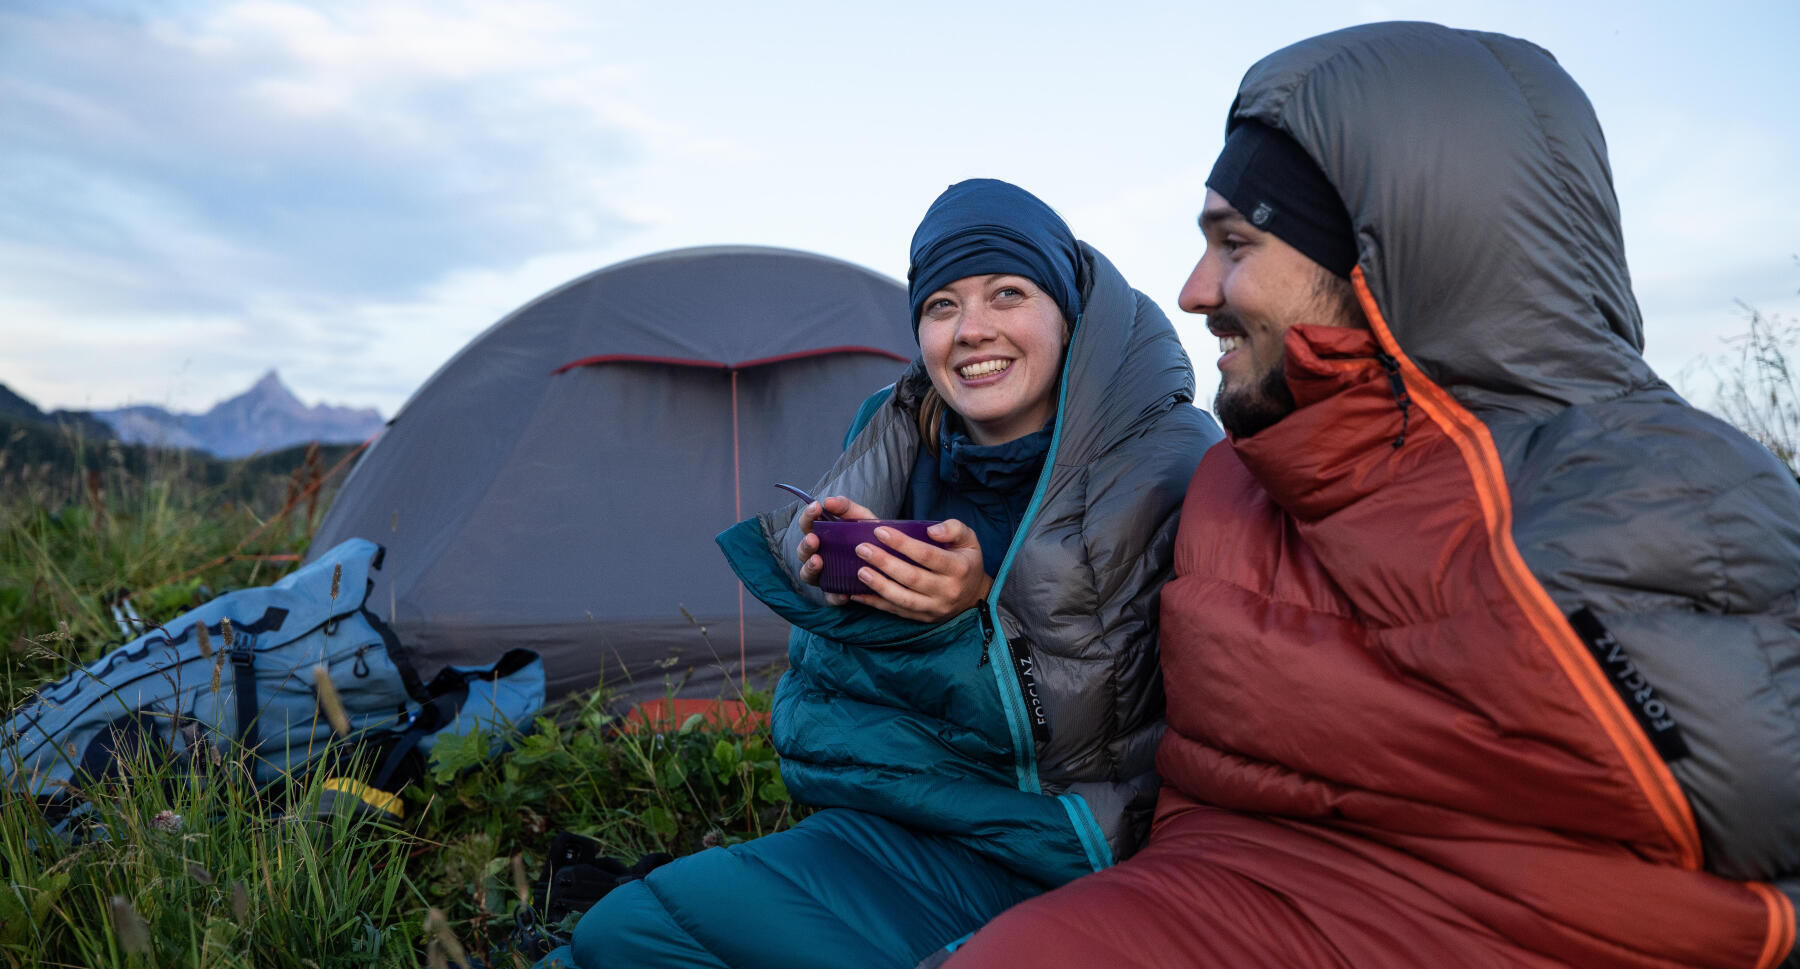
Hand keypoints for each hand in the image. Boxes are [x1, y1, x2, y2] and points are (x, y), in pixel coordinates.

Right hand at [796, 495, 875, 601]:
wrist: (890, 562)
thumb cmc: (871, 538)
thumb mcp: (863, 519)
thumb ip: (848, 508)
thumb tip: (829, 500)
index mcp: (821, 536)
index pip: (807, 525)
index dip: (807, 516)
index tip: (815, 507)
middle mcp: (817, 556)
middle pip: (802, 551)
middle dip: (805, 545)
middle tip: (813, 539)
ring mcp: (824, 576)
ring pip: (808, 575)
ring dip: (810, 567)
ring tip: (819, 561)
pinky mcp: (836, 594)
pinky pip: (831, 598)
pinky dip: (835, 596)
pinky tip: (844, 594)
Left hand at [846, 518, 992, 622]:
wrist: (975, 596)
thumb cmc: (966, 561)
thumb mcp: (969, 539)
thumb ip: (953, 528)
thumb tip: (931, 531)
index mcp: (958, 568)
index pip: (927, 555)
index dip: (902, 544)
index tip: (880, 530)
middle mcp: (947, 590)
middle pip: (912, 577)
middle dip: (884, 562)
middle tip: (862, 548)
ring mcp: (935, 608)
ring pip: (903, 599)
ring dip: (878, 585)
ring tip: (859, 571)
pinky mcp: (923, 618)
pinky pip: (896, 612)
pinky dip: (876, 603)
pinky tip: (857, 593)